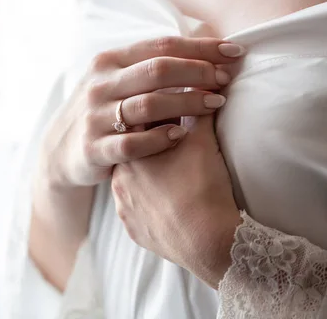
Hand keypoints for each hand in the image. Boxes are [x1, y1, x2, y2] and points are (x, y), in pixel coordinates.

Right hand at [40, 37, 244, 187]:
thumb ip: (152, 62)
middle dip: (199, 72)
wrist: (61, 149)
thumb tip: (203, 35)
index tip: (234, 52)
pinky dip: (160, 138)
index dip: (202, 47)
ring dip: (187, 102)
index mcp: (110, 61)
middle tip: (226, 79)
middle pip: (158, 71)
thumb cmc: (104, 109)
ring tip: (215, 104)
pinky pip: (132, 144)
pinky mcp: (93, 149)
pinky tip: (181, 135)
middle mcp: (100, 85)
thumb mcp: (118, 78)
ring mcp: (95, 117)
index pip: (162, 45)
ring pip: (149, 105)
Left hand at [111, 113, 241, 287]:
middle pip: (133, 153)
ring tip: (174, 174)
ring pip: (133, 182)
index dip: (157, 117)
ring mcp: (123, 207)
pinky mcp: (133, 228)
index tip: (173, 118)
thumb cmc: (202, 186)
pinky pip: (137, 209)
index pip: (137, 124)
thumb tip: (204, 86)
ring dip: (149, 174)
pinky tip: (168, 199)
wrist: (207, 240)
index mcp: (131, 151)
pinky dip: (150, 201)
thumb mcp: (202, 141)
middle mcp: (119, 178)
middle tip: (176, 145)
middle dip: (152, 145)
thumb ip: (198, 110)